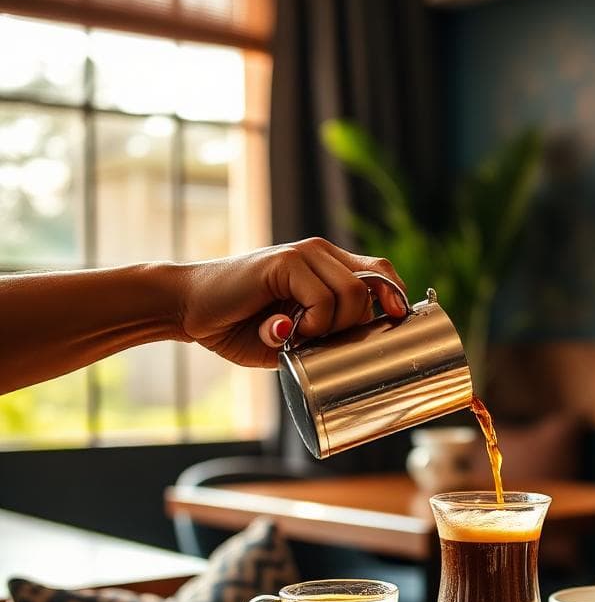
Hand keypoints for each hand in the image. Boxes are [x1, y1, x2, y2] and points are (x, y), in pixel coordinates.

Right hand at [177, 238, 406, 368]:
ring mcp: (304, 254)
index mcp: (329, 266)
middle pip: (375, 284)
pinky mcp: (284, 262)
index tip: (396, 325)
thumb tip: (369, 348)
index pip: (381, 272)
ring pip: (353, 294)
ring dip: (334, 327)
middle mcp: (321, 253)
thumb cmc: (243, 327)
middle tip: (324, 342)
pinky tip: (288, 332)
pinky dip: (313, 324)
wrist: (191, 311)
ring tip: (301, 338)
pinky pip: (323, 298)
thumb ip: (328, 337)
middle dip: (361, 324)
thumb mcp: (297, 338)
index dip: (396, 297)